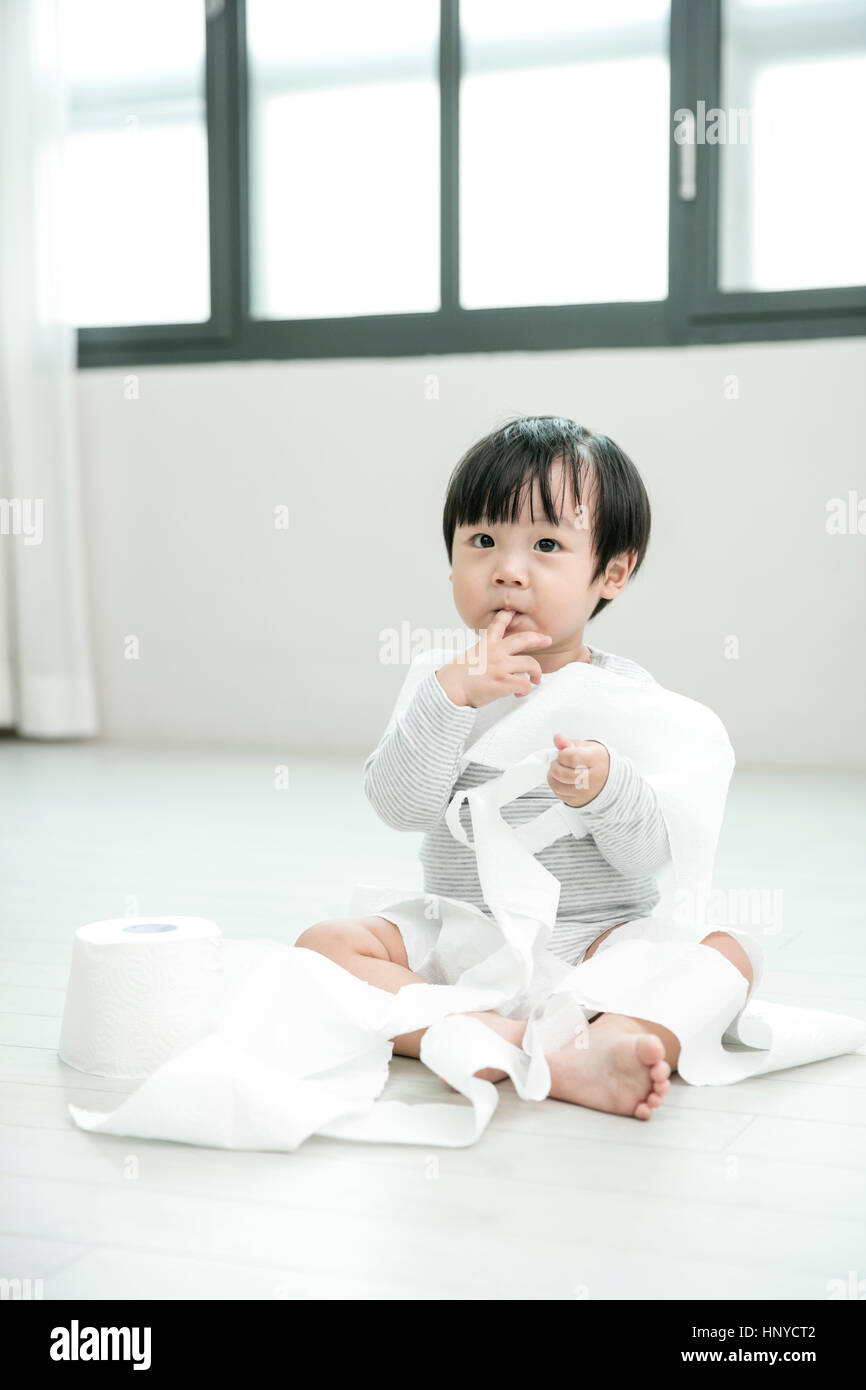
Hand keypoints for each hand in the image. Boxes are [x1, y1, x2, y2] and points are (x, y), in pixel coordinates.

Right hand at [436, 608, 552, 708]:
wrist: (449, 688)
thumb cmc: (455, 676)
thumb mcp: (468, 657)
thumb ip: (482, 656)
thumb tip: (490, 664)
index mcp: (486, 644)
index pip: (497, 625)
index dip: (507, 616)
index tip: (513, 611)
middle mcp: (496, 652)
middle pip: (524, 639)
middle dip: (538, 638)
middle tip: (547, 639)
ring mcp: (502, 667)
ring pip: (531, 664)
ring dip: (536, 673)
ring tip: (535, 680)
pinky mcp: (504, 682)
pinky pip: (525, 684)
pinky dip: (525, 690)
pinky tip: (519, 693)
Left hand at [547, 732, 609, 807]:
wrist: (610, 779)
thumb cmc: (598, 761)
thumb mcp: (587, 747)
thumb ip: (569, 743)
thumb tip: (557, 738)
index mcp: (596, 761)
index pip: (571, 757)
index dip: (562, 753)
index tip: (565, 752)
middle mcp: (591, 780)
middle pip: (560, 772)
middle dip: (555, 763)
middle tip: (561, 761)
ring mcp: (584, 793)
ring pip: (555, 784)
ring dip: (553, 774)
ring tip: (561, 769)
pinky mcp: (577, 801)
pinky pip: (558, 793)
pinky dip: (557, 784)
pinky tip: (563, 779)